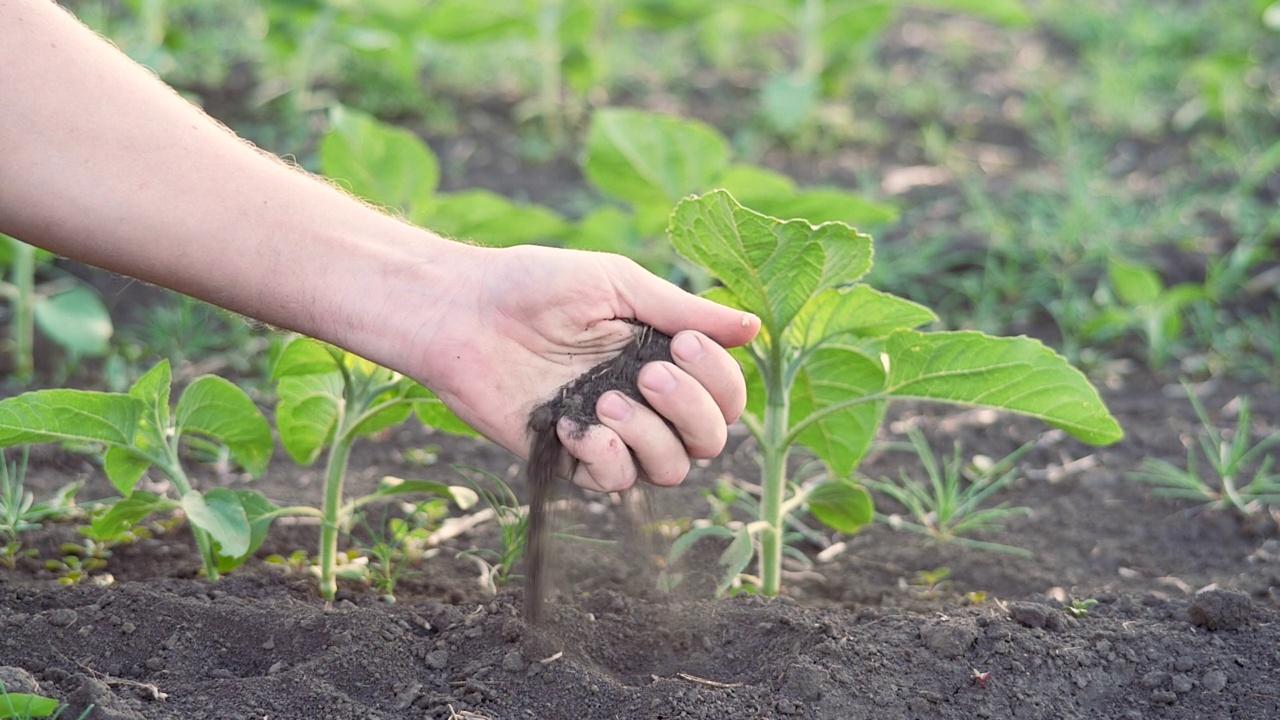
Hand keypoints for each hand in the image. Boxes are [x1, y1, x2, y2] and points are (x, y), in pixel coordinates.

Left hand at [413, 244, 759, 491]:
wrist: (463, 313)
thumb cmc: (536, 286)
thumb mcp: (619, 284)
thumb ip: (686, 310)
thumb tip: (754, 328)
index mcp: (664, 356)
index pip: (726, 393)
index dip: (718, 379)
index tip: (684, 343)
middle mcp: (646, 400)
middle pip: (711, 439)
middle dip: (692, 411)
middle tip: (649, 377)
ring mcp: (611, 433)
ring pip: (672, 468)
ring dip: (649, 436)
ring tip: (604, 403)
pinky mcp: (571, 459)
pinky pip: (616, 483)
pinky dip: (605, 458)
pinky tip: (571, 426)